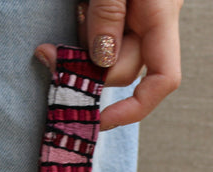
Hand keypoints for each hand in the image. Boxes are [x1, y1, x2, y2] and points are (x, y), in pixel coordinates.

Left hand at [35, 0, 182, 130]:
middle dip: (87, 65)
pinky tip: (78, 5)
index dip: (135, 109)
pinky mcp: (115, 11)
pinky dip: (81, 30)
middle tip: (49, 51)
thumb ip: (109, 15)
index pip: (162, 81)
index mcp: (161, 16)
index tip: (100, 119)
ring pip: (104, 54)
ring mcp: (134, 18)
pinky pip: (95, 35)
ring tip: (77, 5)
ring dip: (80, 42)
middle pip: (120, 70)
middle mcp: (150, 24)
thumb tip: (100, 62)